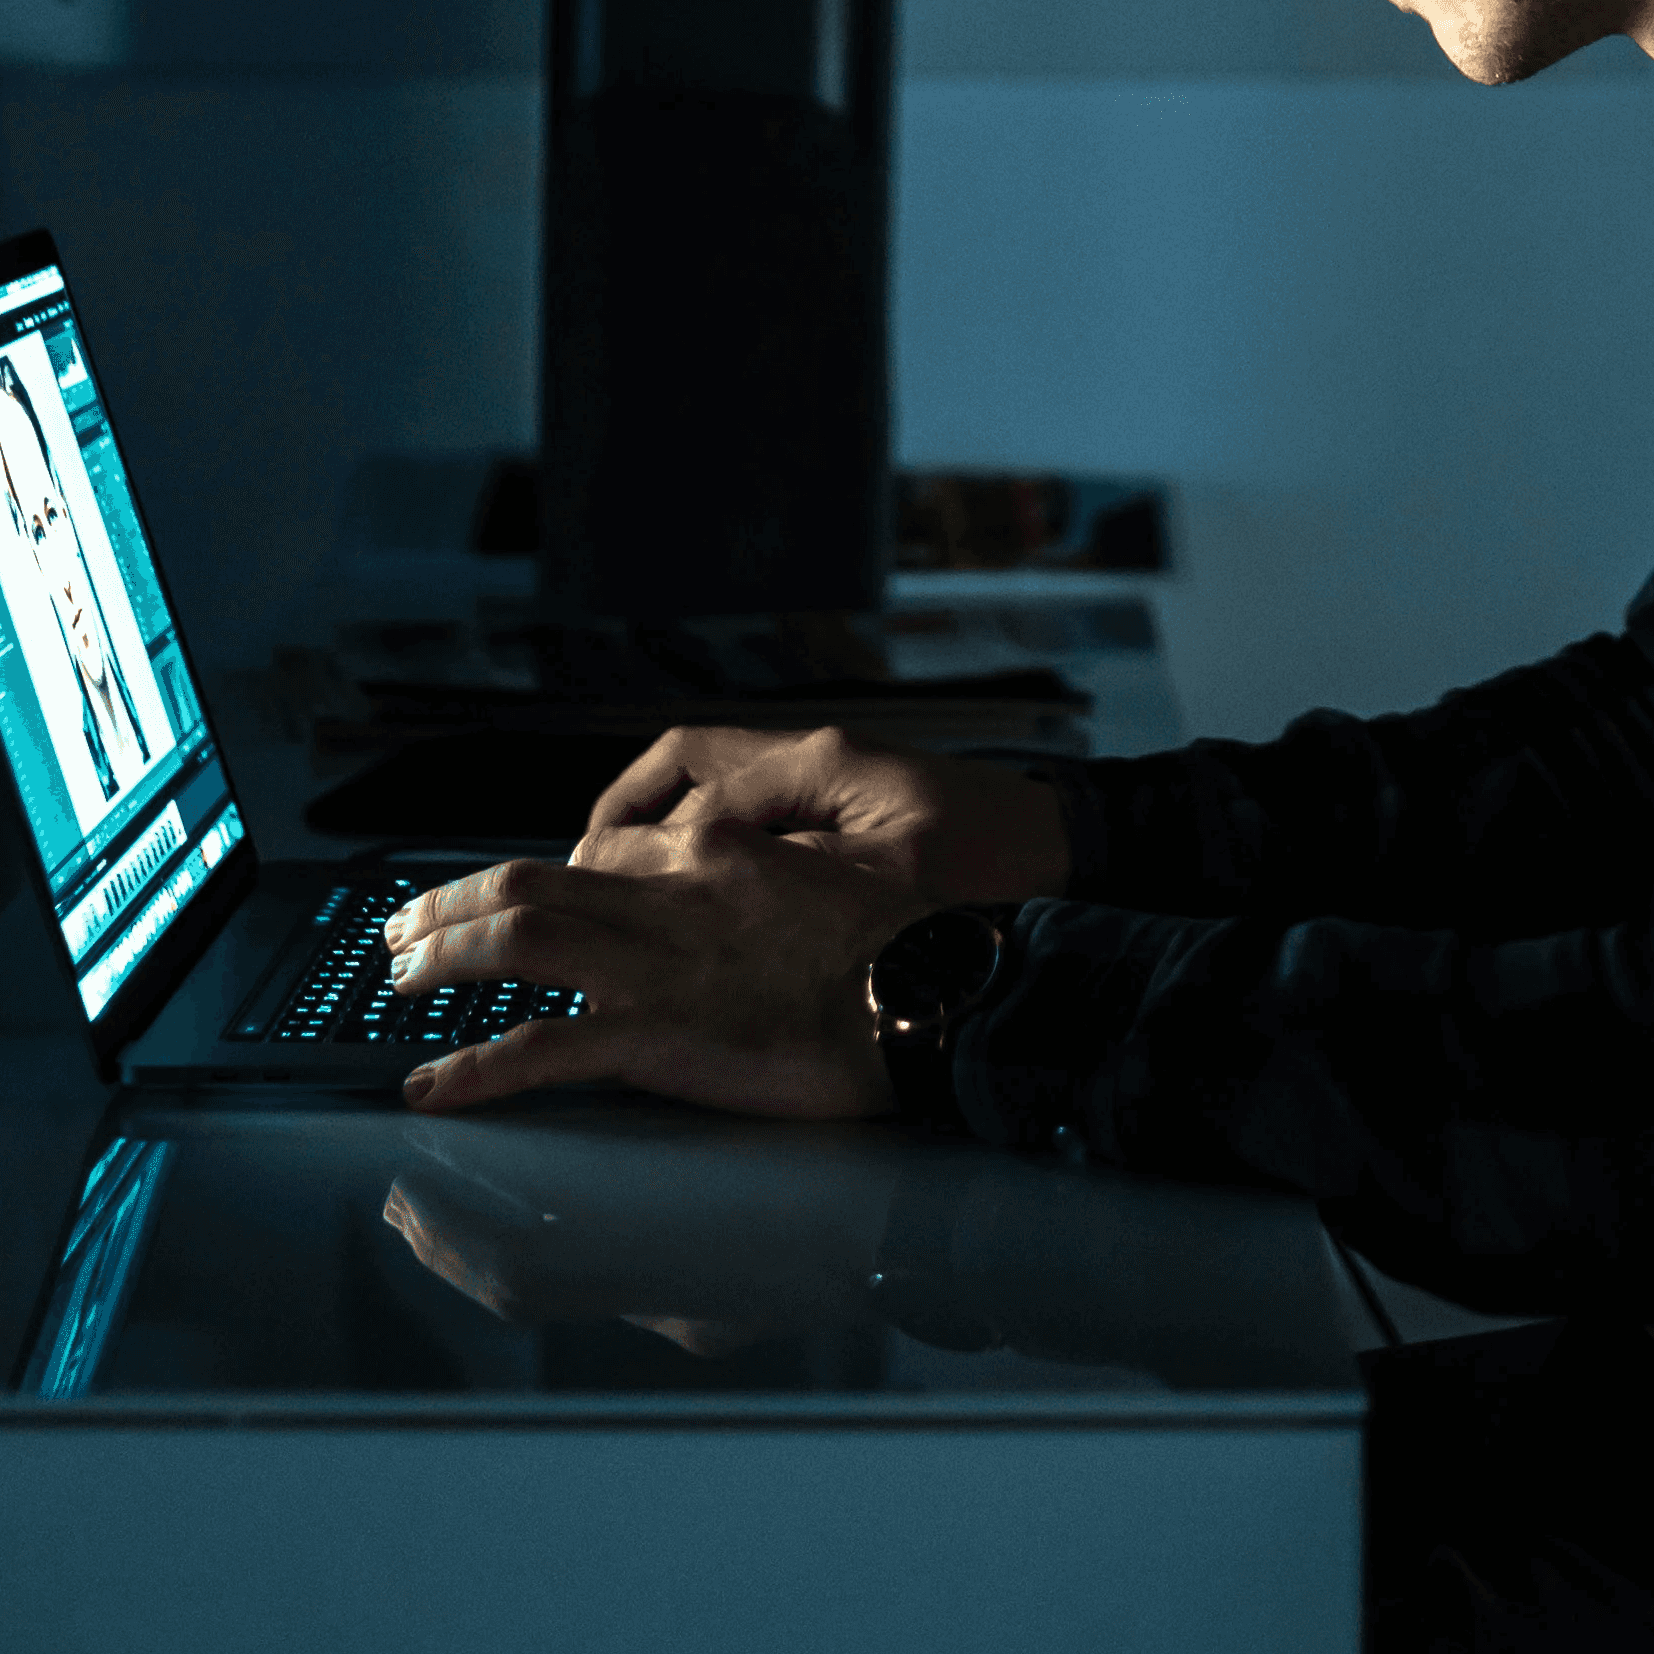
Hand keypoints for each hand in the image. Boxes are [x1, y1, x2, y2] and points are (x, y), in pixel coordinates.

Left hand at [379, 813, 907, 1121]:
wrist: (932, 994)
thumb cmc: (903, 952)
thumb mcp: (829, 885)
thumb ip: (765, 883)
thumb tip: (735, 896)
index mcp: (714, 856)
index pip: (598, 852)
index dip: (536, 880)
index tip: (507, 901)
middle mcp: (668, 895)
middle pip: (527, 883)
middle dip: (450, 902)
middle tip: (403, 928)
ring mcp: (656, 964)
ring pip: (514, 940)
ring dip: (441, 958)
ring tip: (397, 983)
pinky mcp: (655, 1034)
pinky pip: (541, 1049)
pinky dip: (474, 1069)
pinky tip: (432, 1087)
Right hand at [576, 725, 1069, 915]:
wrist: (1071, 849)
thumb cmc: (999, 860)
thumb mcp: (898, 873)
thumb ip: (802, 871)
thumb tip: (716, 876)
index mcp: (820, 763)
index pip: (700, 800)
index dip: (647, 851)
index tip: (607, 895)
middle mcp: (813, 758)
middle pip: (686, 766)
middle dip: (625, 814)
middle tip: (582, 873)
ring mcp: (826, 778)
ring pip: (709, 782)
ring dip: (656, 820)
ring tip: (613, 876)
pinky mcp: (841, 807)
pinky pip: (746, 809)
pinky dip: (702, 836)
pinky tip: (688, 888)